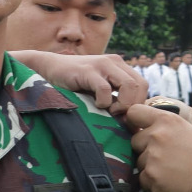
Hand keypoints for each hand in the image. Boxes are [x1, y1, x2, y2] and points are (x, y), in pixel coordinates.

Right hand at [12, 51, 148, 113]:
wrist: (47, 69)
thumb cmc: (74, 86)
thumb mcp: (99, 93)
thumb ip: (115, 103)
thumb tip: (134, 128)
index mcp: (120, 67)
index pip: (143, 86)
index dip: (139, 104)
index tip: (126, 118)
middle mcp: (114, 63)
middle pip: (141, 85)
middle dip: (133, 105)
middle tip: (119, 116)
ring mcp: (102, 64)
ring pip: (129, 85)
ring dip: (123, 104)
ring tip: (109, 111)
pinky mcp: (87, 70)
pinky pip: (105, 88)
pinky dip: (104, 101)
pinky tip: (96, 105)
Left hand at [128, 103, 191, 191]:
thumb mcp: (187, 129)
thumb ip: (165, 126)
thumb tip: (142, 128)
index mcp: (167, 120)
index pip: (134, 112)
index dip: (134, 121)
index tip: (138, 128)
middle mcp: (157, 135)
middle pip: (135, 140)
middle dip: (145, 148)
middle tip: (165, 155)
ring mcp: (152, 156)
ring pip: (139, 161)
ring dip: (150, 166)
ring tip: (170, 169)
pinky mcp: (150, 176)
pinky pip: (142, 177)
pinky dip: (152, 181)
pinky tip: (168, 180)